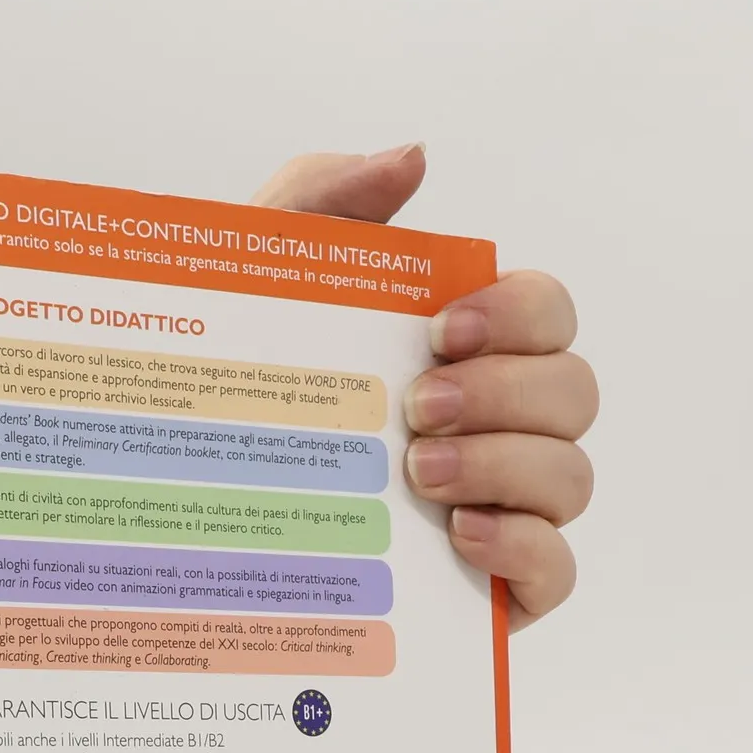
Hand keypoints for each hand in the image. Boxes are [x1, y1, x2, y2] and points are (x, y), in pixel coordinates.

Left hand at [254, 147, 595, 628]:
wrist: (179, 516)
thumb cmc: (230, 395)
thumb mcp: (251, 287)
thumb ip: (323, 202)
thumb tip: (412, 159)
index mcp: (462, 354)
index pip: (548, 313)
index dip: (519, 313)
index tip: (439, 330)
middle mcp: (496, 428)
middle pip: (573, 392)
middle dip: (504, 394)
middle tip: (416, 410)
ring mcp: (503, 510)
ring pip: (572, 477)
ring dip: (506, 467)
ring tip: (419, 477)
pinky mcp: (491, 592)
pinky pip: (558, 571)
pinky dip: (525, 548)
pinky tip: (460, 538)